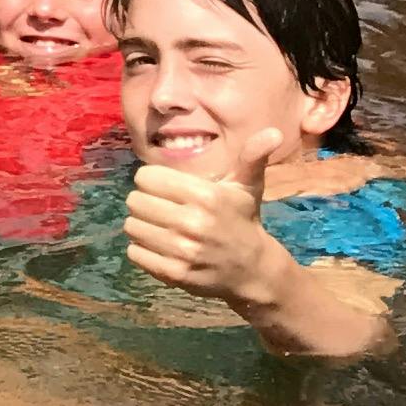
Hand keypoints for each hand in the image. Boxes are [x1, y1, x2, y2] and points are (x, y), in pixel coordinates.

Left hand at [122, 126, 294, 305]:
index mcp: (206, 196)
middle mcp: (192, 223)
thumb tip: (272, 132)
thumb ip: (251, 156)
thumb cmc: (242, 220)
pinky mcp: (173, 273)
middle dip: (145, 202)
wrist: (252, 270)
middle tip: (162, 208)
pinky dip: (142, 249)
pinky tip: (161, 247)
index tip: (166, 188)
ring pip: (132, 226)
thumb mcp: (247, 186)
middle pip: (135, 201)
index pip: (147, 178)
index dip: (153, 181)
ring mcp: (182, 250)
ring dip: (142, 225)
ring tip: (161, 227)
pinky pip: (134, 253)